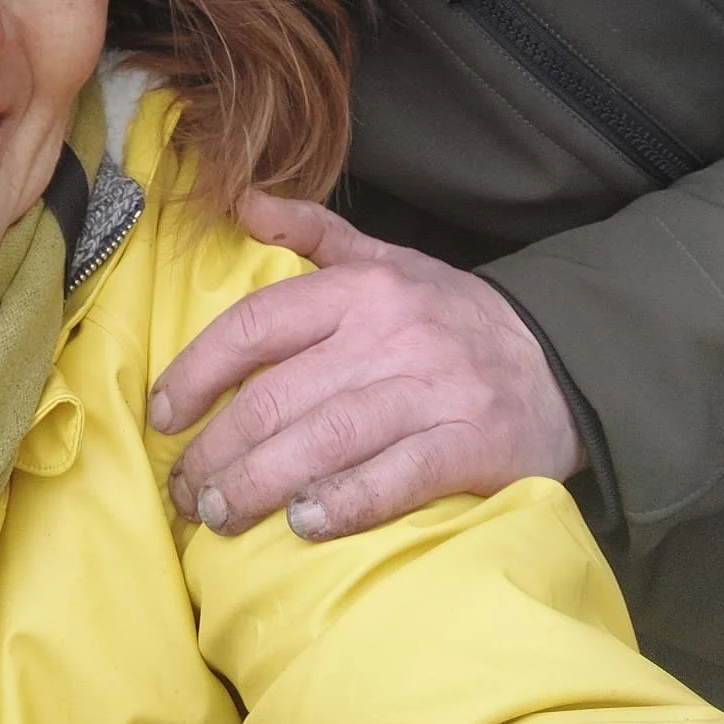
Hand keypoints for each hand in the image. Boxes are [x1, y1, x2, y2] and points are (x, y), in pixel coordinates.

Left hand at [148, 193, 584, 540]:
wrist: (560, 362)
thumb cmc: (451, 318)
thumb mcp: (386, 259)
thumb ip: (312, 232)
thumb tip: (243, 199)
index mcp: (360, 288)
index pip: (256, 325)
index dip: (196, 373)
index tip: (162, 415)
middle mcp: (389, 334)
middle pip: (277, 398)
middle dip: (216, 452)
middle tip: (185, 492)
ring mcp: (431, 390)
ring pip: (323, 441)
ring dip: (258, 486)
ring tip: (220, 516)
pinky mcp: (471, 444)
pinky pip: (394, 478)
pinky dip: (343, 504)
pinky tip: (303, 525)